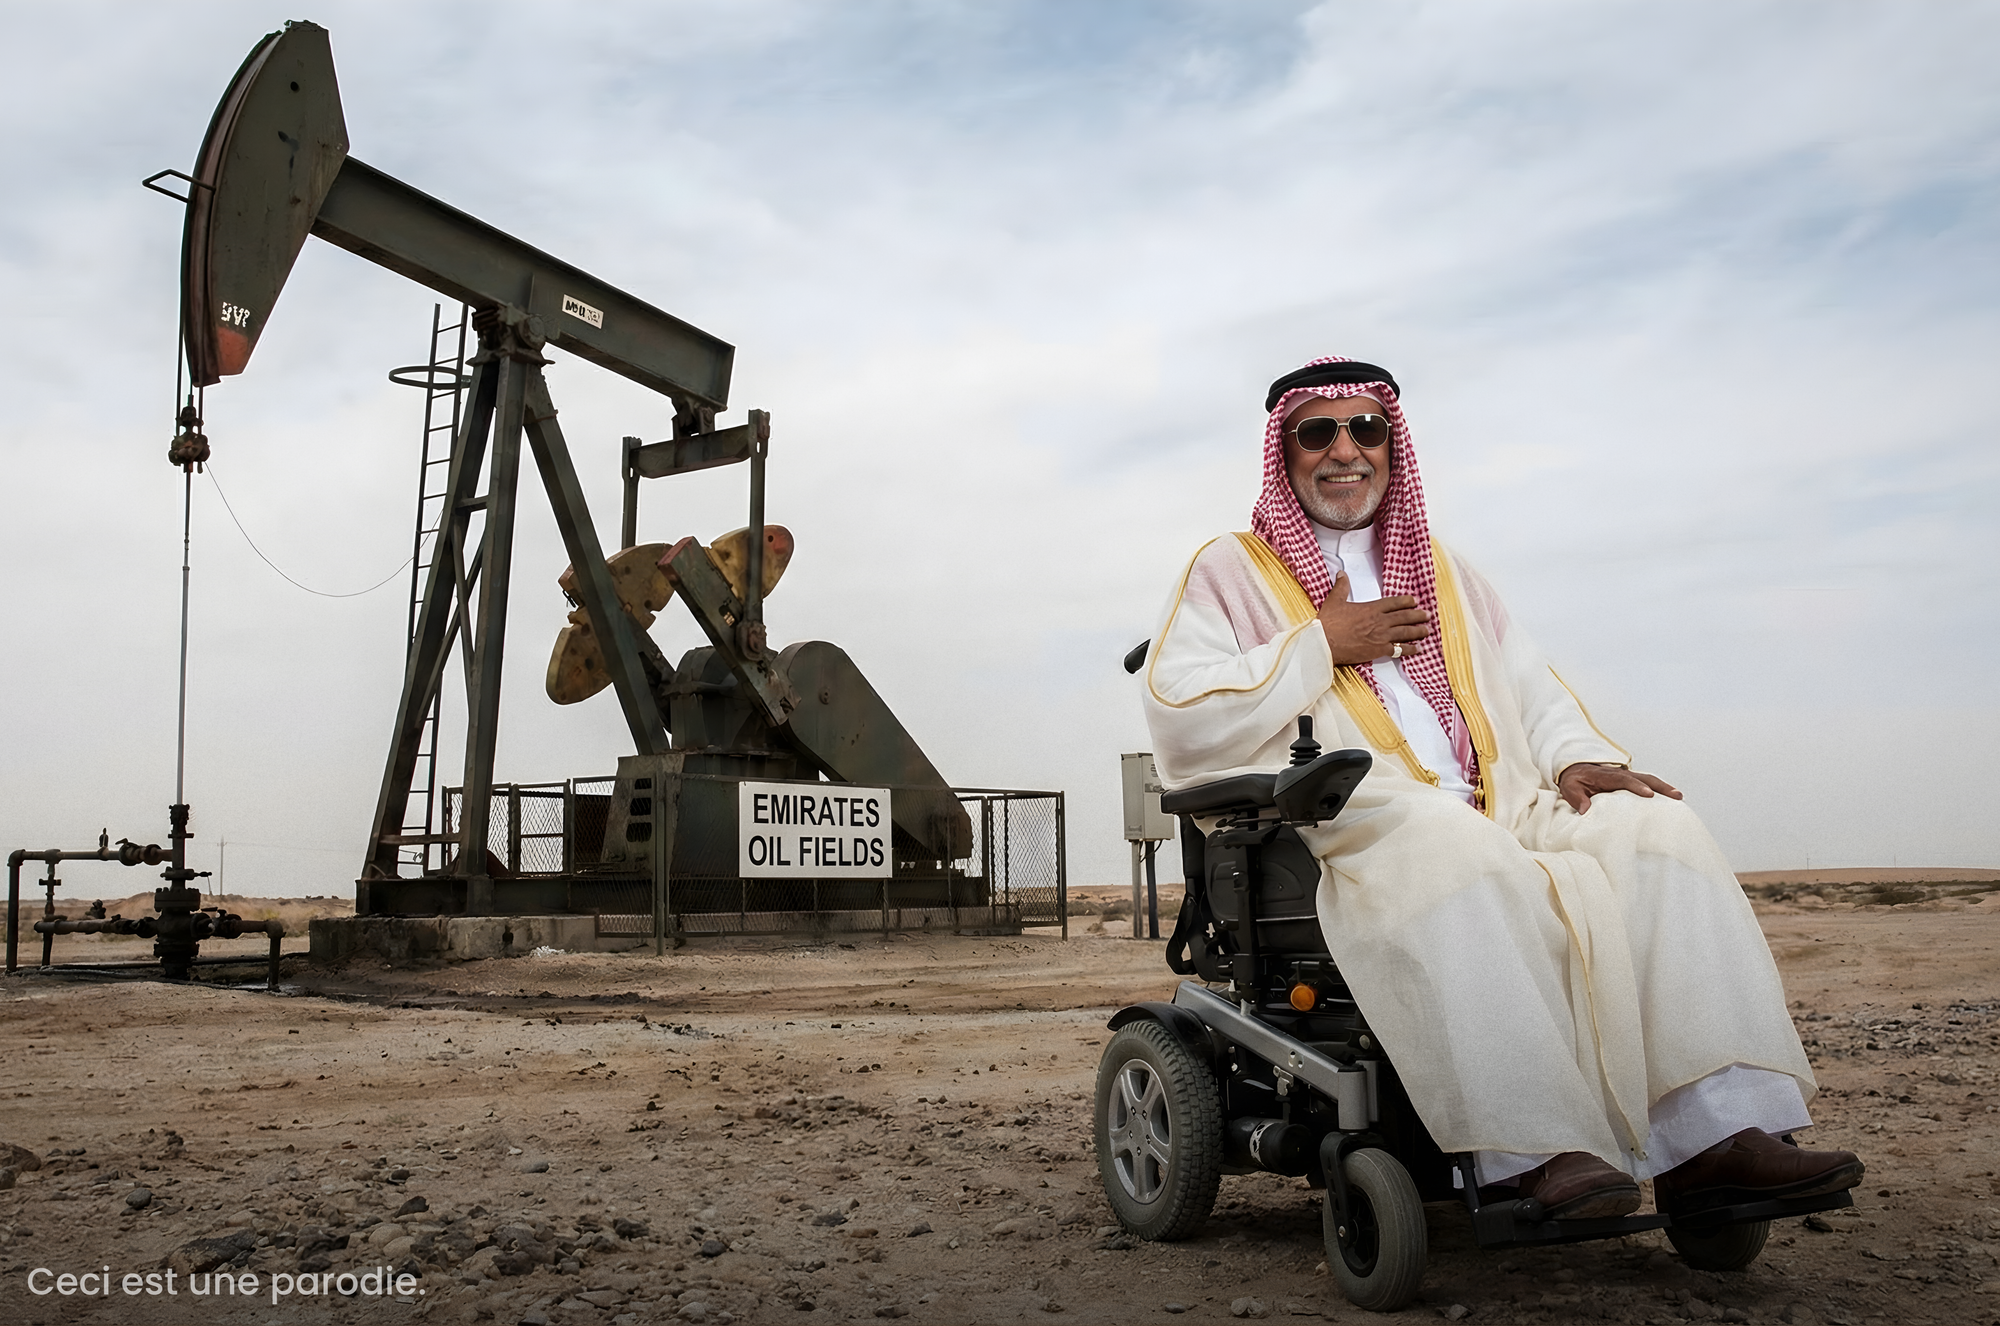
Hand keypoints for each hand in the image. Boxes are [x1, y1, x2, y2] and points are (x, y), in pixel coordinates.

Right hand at [1316, 571, 1432, 665]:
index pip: (1393, 603)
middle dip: (1418, 615)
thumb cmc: (1328, 623)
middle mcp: (1380, 621)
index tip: (1414, 601)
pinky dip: (1410, 649)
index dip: (1406, 601)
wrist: (1324, 642)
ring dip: (1418, 631)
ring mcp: (1381, 636)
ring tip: (1427, 630)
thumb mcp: (1334, 600)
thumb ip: (1341, 587)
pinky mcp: (1379, 650)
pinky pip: (1399, 650)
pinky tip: (1418, 649)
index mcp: (1371, 608)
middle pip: (1404, 617)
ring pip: (1405, 632)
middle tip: (1428, 615)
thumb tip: (1342, 574)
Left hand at [1557, 762, 1682, 814]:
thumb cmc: (1574, 781)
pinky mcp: (1630, 782)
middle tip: (1676, 795)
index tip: (1648, 794)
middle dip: (1660, 786)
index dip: (1636, 786)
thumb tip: (1586, 810)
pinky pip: (1647, 783)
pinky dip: (1660, 789)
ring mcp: (1627, 777)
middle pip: (1643, 777)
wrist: (1575, 770)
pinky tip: (1671, 800)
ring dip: (1664, 787)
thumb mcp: (1570, 789)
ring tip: (1679, 797)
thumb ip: (1577, 799)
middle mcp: (1620, 774)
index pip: (1623, 780)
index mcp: (1605, 776)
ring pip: (1649, 779)